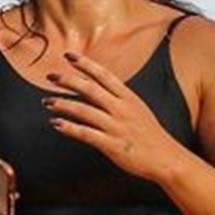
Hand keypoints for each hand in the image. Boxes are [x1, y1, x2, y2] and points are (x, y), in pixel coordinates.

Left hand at [44, 51, 183, 181]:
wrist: (166, 159)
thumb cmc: (151, 135)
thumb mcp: (138, 109)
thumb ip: (118, 98)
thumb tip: (96, 88)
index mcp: (129, 98)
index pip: (103, 75)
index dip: (85, 63)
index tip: (68, 55)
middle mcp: (121, 109)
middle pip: (90, 88)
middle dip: (68, 80)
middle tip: (50, 76)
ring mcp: (116, 127)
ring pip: (84, 110)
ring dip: (63, 104)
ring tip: (48, 102)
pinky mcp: (112, 145)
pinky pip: (85, 133)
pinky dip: (69, 128)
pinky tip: (56, 124)